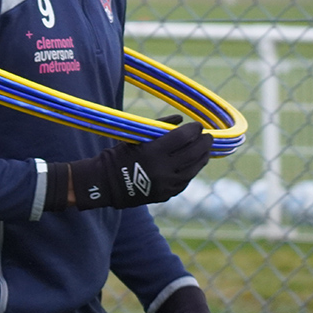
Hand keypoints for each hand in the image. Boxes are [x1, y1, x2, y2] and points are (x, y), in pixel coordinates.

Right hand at [69, 121, 211, 208]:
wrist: (104, 184)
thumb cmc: (118, 156)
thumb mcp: (134, 139)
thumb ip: (157, 128)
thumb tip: (180, 119)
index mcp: (152, 153)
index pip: (183, 138)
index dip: (193, 130)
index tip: (198, 125)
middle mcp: (163, 170)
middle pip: (193, 153)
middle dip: (204, 142)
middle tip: (208, 136)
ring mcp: (166, 184)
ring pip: (194, 169)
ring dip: (202, 157)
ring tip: (205, 149)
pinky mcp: (167, 194)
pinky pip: (185, 180)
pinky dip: (191, 170)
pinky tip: (193, 164)